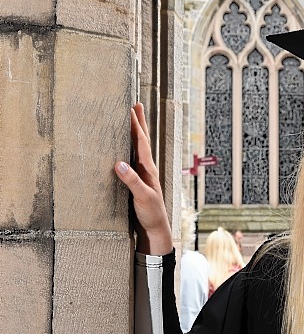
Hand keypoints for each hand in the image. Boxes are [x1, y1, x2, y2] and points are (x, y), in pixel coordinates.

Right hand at [114, 103, 172, 254]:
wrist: (155, 228)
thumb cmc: (151, 213)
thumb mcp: (142, 197)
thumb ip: (132, 181)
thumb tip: (119, 163)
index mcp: (148, 169)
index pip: (142, 142)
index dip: (136, 126)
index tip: (130, 109)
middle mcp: (147, 168)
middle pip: (143, 140)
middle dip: (140, 122)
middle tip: (136, 105)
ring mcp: (143, 173)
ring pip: (139, 147)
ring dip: (136, 132)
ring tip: (132, 118)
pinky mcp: (138, 180)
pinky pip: (133, 158)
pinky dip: (130, 147)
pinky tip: (124, 146)